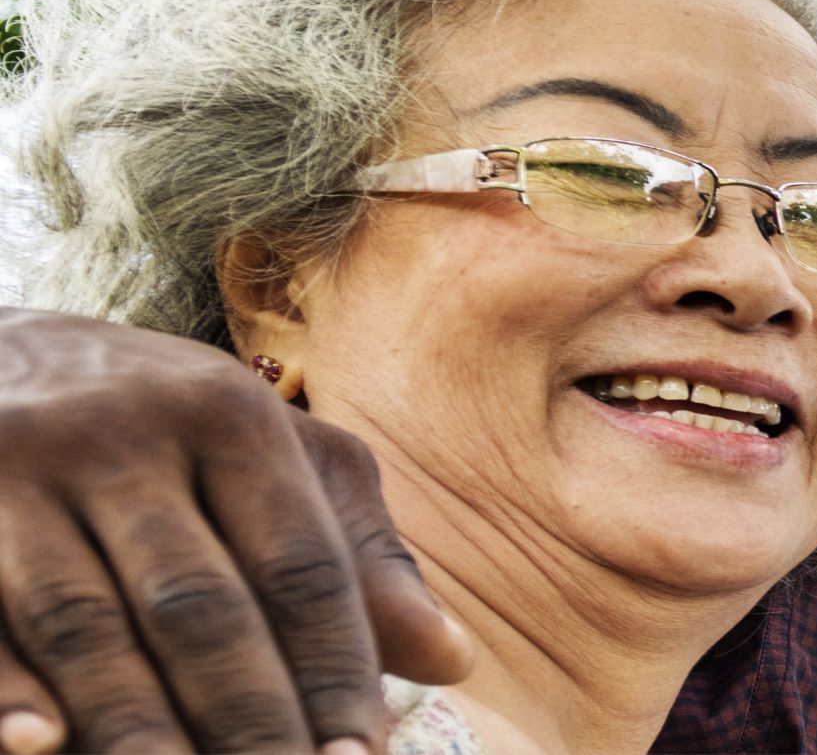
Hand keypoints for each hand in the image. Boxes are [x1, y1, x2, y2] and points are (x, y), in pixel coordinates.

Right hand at [0, 310, 469, 753]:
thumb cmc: (159, 425)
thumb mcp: (268, 457)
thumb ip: (354, 554)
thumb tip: (451, 661)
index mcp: (226, 415)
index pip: (297, 564)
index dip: (333, 669)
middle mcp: (119, 434)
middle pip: (198, 604)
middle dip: (247, 716)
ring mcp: (15, 472)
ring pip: (86, 622)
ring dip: (136, 724)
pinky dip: (8, 687)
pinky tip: (38, 746)